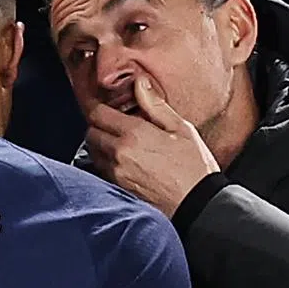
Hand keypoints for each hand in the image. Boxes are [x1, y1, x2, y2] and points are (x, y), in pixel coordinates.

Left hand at [86, 76, 220, 216]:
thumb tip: (140, 82)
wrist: (197, 205)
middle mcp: (120, 153)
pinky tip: (124, 160)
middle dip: (98, 126)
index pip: (98, 114)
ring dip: (100, 145)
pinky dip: (106, 162)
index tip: (105, 106)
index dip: (99, 107)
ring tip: (118, 142)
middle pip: (91, 133)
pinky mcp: (119, 189)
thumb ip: (155, 104)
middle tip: (113, 124)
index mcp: (134, 134)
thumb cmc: (194, 166)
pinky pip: (102, 170)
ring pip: (94, 153)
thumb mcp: (181, 129)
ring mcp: (117, 173)